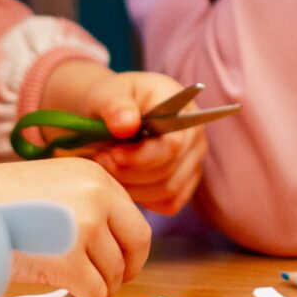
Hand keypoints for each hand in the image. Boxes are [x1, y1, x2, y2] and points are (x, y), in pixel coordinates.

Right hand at [0, 156, 152, 296]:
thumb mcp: (54, 186)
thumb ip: (85, 206)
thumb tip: (111, 246)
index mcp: (95, 176)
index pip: (134, 219)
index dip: (129, 249)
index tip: (118, 263)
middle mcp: (96, 196)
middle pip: (137, 245)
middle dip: (125, 271)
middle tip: (106, 283)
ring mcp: (85, 226)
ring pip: (114, 273)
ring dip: (98, 287)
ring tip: (74, 287)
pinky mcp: (69, 259)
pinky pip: (95, 291)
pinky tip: (71, 296)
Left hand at [35, 60, 207, 216]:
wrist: (110, 112)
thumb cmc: (110, 99)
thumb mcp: (106, 93)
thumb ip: (115, 106)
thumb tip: (127, 125)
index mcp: (181, 107)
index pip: (173, 143)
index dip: (141, 157)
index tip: (111, 154)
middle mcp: (194, 134)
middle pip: (169, 170)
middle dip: (130, 172)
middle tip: (102, 160)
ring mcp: (193, 159)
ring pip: (168, 190)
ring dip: (133, 186)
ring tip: (108, 168)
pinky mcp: (185, 181)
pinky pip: (169, 203)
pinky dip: (143, 199)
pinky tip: (124, 181)